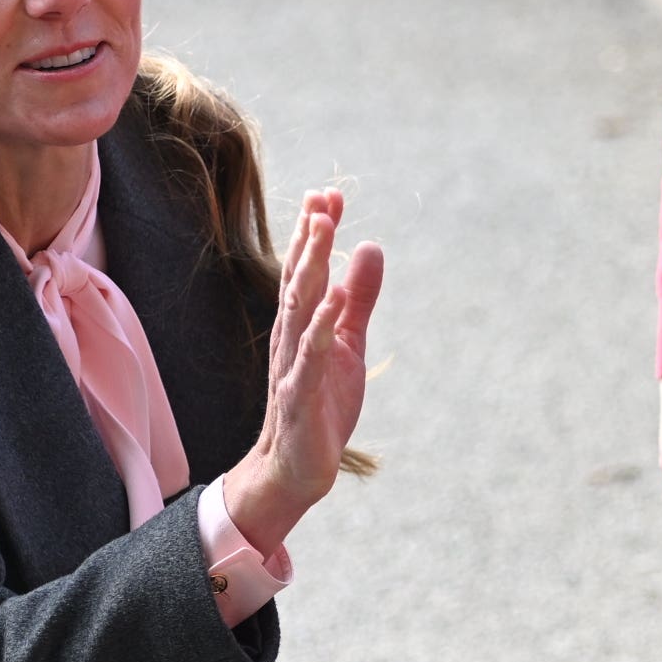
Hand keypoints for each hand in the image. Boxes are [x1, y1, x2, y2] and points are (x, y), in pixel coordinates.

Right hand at [223, 191, 384, 551]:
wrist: (297, 467)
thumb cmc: (320, 404)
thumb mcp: (347, 344)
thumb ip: (359, 299)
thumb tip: (371, 249)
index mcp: (299, 324)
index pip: (304, 269)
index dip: (314, 232)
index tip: (328, 194)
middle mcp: (290, 337)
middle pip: (299, 279)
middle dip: (310, 238)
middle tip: (323, 198)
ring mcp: (292, 365)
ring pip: (299, 309)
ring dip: (310, 269)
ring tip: (323, 232)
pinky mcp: (301, 395)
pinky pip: (310, 357)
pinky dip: (321, 328)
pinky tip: (333, 303)